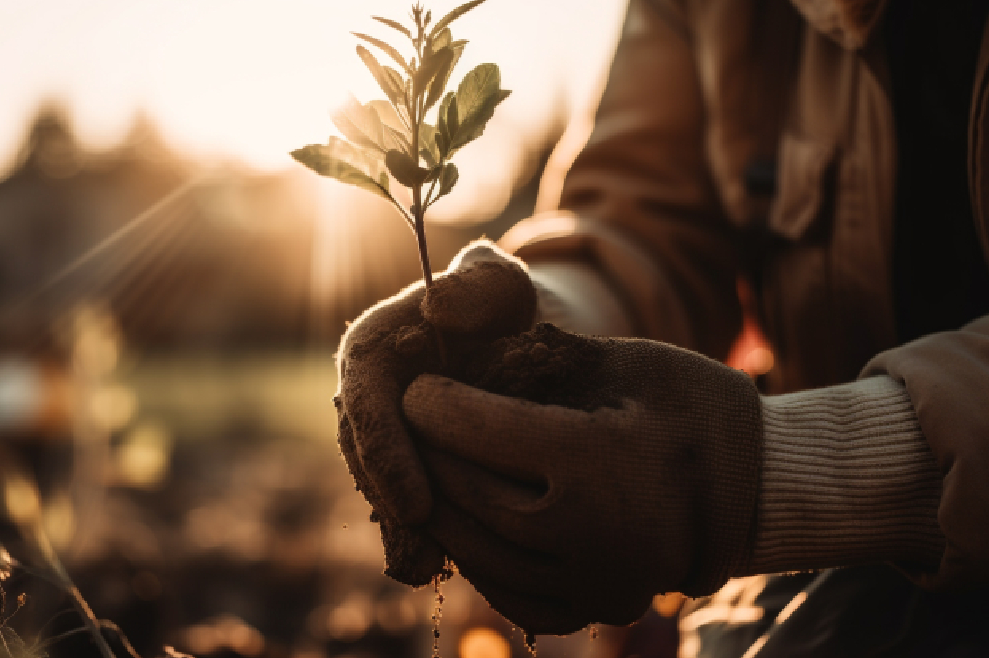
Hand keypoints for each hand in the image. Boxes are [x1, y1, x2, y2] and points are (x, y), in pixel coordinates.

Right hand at [335, 240, 536, 585]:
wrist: (517, 341)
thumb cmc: (507, 307)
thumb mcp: (501, 284)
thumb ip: (477, 284)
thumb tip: (438, 308)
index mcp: (372, 349)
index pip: (365, 402)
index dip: (385, 455)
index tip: (416, 501)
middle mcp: (367, 396)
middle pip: (366, 457)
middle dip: (392, 505)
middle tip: (425, 549)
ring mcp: (383, 435)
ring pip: (380, 488)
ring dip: (401, 531)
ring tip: (432, 569)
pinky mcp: (405, 464)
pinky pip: (403, 502)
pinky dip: (421, 534)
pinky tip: (447, 567)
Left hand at [402, 324, 761, 632]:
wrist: (759, 487)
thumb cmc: (695, 408)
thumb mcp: (631, 361)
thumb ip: (546, 359)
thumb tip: (464, 360)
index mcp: (601, 459)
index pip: (483, 431)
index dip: (437, 406)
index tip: (417, 388)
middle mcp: (593, 532)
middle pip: (470, 494)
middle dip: (428, 455)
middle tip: (410, 426)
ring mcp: (595, 581)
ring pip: (479, 551)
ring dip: (442, 509)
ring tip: (429, 470)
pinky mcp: (595, 607)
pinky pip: (510, 593)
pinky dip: (477, 555)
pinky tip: (467, 521)